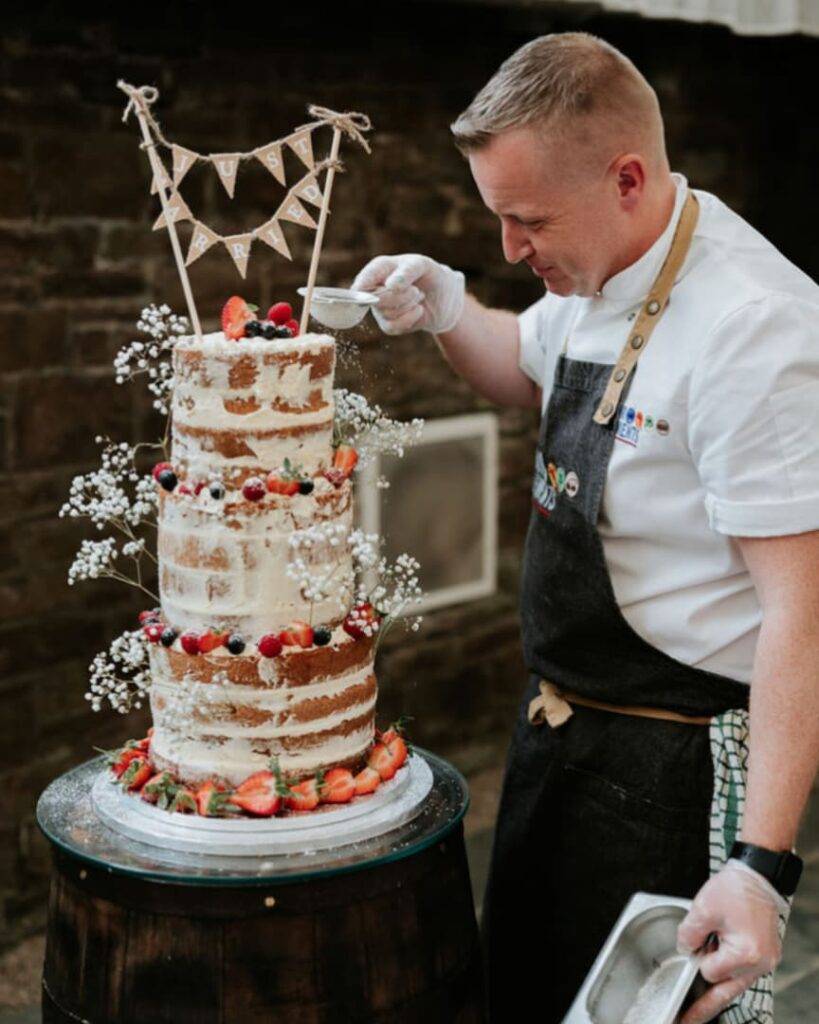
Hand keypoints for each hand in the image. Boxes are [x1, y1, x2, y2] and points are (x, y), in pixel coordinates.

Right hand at [351, 254, 464, 334]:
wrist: (444, 298)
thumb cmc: (430, 275)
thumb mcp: (424, 266)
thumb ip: (408, 271)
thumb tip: (390, 285)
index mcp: (380, 267)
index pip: (365, 277)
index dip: (362, 284)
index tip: (364, 289)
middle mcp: (374, 287)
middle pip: (376, 298)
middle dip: (401, 296)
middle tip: (416, 290)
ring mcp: (379, 307)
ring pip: (387, 313)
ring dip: (409, 306)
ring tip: (418, 296)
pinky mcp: (387, 324)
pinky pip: (392, 327)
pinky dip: (410, 319)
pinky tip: (418, 310)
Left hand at [676, 858, 786, 1023]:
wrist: (757, 875)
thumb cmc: (734, 889)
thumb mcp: (702, 909)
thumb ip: (689, 935)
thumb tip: (685, 951)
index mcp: (746, 954)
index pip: (710, 973)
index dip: (697, 961)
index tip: (691, 953)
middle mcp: (760, 963)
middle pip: (726, 992)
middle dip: (705, 1005)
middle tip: (685, 1020)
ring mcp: (766, 961)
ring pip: (735, 984)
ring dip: (717, 982)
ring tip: (696, 1004)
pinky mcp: (766, 955)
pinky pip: (743, 972)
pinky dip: (728, 971)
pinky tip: (714, 971)